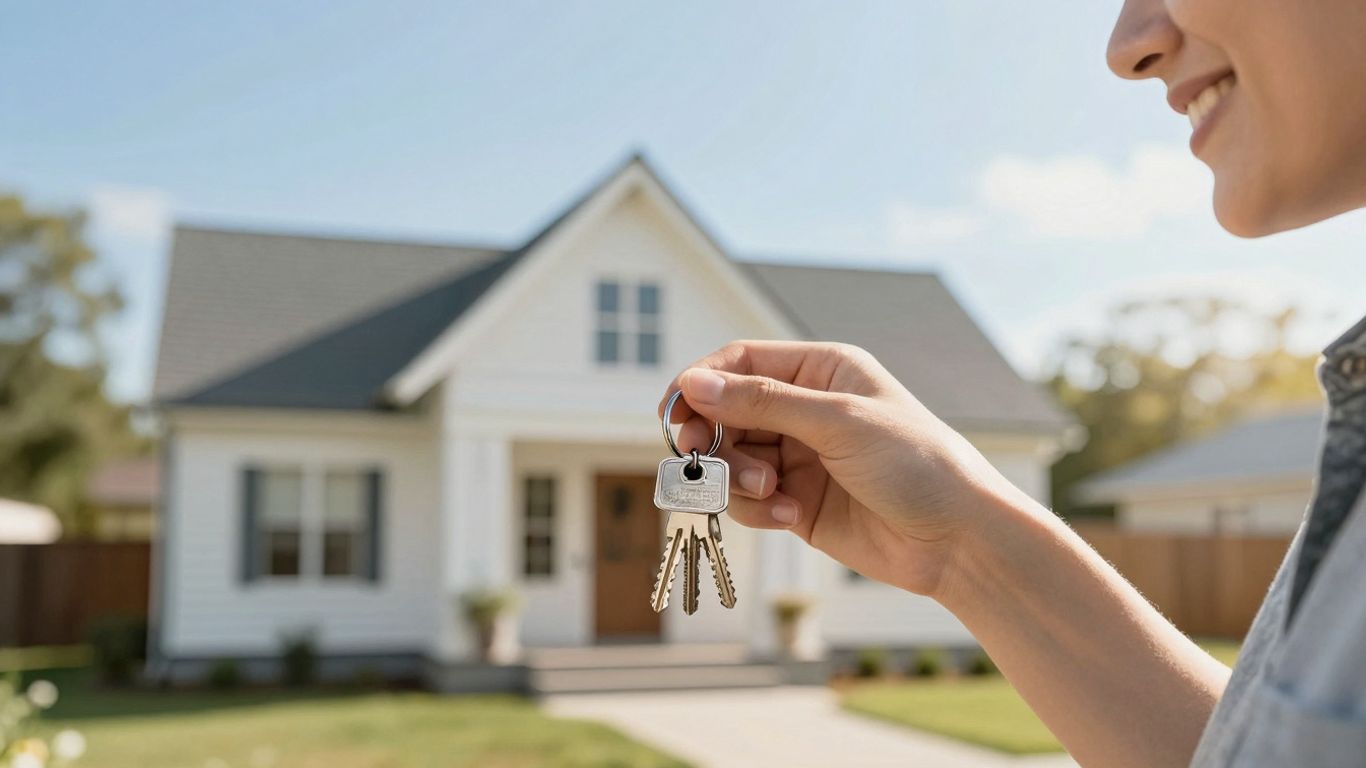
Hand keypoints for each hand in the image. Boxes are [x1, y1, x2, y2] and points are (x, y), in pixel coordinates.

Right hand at [660, 340, 1023, 596]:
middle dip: (714, 436)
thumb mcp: (837, 423)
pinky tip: (787, 515)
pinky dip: (755, 508)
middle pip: (726, 412)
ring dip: (737, 477)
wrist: (956, 540)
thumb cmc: (916, 464)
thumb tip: (693, 383)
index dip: (702, 382)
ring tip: (770, 492)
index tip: (677, 411)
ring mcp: (799, 457)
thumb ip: (762, 402)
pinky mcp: (795, 502)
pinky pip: (748, 499)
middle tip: (701, 456)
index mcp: (821, 371)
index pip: (740, 362)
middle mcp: (805, 409)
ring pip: (731, 458)